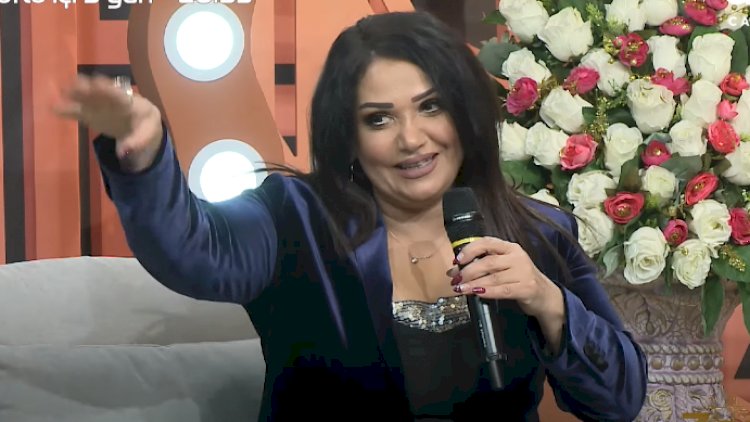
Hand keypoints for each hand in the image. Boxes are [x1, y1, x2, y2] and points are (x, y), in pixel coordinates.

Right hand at [54, 74, 162, 171]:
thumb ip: (138, 141)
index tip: (96, 83)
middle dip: (86, 88)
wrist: (140, 123)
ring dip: (74, 95)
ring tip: (61, 92)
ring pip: (84, 99)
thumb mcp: (149, 131)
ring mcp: (98, 106)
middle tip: (73, 85)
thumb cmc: (145, 123)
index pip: (117, 94)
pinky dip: (66, 110)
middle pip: (97, 92)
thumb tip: (123, 152)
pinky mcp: (90, 114)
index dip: (107, 89)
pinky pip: (77, 111)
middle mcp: (110, 100)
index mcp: (128, 101)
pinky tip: (53, 108)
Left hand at [447, 237, 562, 318]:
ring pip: (493, 277)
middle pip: (488, 262)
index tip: (457, 261)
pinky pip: (503, 290)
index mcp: (510, 247)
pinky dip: (488, 291)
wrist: (545, 295)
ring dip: (473, 284)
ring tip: (460, 289)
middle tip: (455, 280)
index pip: (487, 242)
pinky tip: (476, 294)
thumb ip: (483, 265)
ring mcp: (523, 272)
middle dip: (468, 271)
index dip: (470, 250)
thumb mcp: (504, 266)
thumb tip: (454, 270)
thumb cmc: (519, 278)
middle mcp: (517, 257)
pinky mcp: (527, 288)